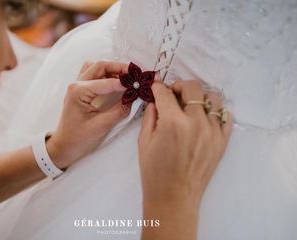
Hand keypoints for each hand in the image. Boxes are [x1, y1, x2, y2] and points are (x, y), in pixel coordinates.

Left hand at [47, 61, 130, 168]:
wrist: (64, 146)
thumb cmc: (78, 139)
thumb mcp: (102, 126)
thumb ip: (120, 110)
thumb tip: (135, 98)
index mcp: (79, 91)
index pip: (107, 81)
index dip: (125, 82)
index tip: (140, 84)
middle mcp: (76, 84)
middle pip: (101, 66)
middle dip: (120, 68)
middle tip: (136, 75)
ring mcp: (77, 85)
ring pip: (96, 66)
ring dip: (112, 68)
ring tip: (127, 77)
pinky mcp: (80, 89)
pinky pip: (93, 73)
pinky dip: (106, 73)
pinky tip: (115, 81)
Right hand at [138, 80, 232, 238]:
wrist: (174, 198)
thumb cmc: (154, 172)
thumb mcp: (144, 142)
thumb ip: (150, 115)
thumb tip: (156, 100)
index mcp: (173, 123)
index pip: (166, 93)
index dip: (158, 88)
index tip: (156, 88)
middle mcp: (196, 124)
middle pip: (193, 88)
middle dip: (179, 86)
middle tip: (172, 94)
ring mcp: (213, 132)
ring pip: (213, 98)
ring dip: (199, 97)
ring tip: (190, 107)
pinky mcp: (223, 141)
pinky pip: (226, 116)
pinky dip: (215, 112)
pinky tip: (204, 118)